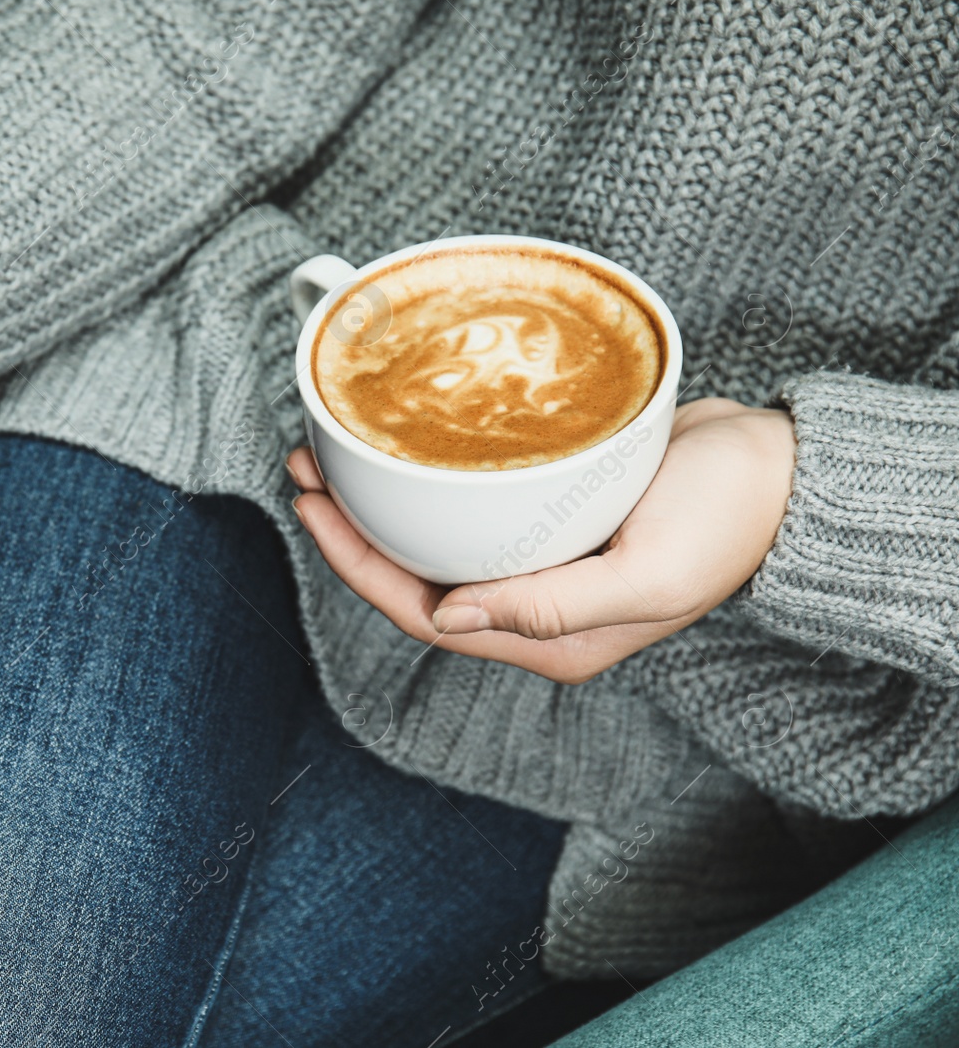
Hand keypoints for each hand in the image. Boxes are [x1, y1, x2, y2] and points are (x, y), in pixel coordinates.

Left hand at [288, 398, 797, 683]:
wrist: (784, 471)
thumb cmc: (728, 518)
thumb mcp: (648, 574)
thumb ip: (551, 605)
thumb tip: (448, 613)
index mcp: (549, 638)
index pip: (423, 613)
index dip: (357, 566)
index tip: (313, 507)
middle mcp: (534, 608)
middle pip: (416, 578)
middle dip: (353, 530)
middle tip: (305, 467)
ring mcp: (541, 562)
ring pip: (436, 544)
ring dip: (381, 505)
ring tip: (331, 453)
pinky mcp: (552, 518)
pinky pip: (469, 511)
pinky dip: (426, 486)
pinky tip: (399, 453)